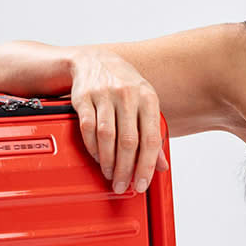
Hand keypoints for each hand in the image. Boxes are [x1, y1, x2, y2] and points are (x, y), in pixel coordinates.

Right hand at [0, 40, 170, 194]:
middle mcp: (127, 95)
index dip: (147, 165)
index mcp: (148, 98)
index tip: (142, 183)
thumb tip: (161, 165)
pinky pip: (88, 128)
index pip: (151, 139)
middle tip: (122, 185)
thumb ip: (153, 134)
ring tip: (110, 174)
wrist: (93, 60)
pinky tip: (97, 158)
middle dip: (125, 169)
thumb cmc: (124, 85)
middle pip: (129, 142)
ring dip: (108, 161)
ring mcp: (104, 95)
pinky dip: (92, 147)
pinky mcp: (84, 97)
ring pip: (107, 137)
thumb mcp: (144, 104)